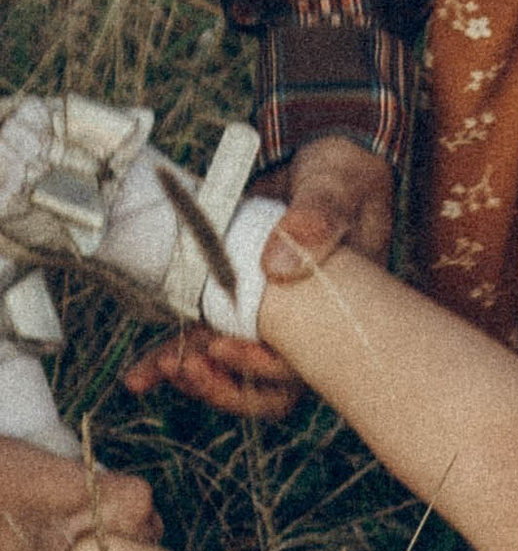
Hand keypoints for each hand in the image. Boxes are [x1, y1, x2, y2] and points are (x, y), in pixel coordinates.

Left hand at [124, 130, 394, 420]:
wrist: (321, 165)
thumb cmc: (343, 181)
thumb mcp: (338, 190)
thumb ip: (317, 218)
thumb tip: (276, 264)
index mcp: (336, 314)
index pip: (304, 365)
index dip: (262, 369)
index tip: (222, 345)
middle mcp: (302, 327)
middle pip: (267, 385)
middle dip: (222, 383)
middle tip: (187, 365)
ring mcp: (264, 318)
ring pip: (230, 368)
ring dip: (193, 375)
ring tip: (160, 369)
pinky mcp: (230, 301)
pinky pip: (202, 338)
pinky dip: (169, 359)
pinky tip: (140, 376)